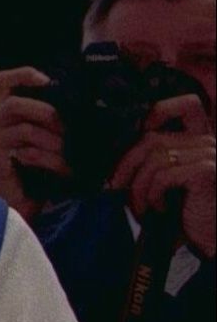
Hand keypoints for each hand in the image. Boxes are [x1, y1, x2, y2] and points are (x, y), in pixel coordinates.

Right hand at [0, 67, 64, 215]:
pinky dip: (48, 158)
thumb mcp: (46, 143)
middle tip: (70, 130)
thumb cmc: (38, 178)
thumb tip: (80, 109)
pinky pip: (23, 149)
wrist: (22, 211)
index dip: (23, 75)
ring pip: (23, 126)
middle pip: (13, 103)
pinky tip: (63, 169)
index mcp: (2, 117)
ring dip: (54, 141)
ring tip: (72, 155)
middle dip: (48, 113)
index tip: (48, 81)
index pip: (2, 82)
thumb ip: (51, 125)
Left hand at [108, 93, 214, 257]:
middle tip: (115, 186)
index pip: (188, 105)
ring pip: (154, 158)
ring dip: (137, 186)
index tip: (138, 134)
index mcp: (204, 141)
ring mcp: (211, 155)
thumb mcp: (173, 184)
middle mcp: (211, 143)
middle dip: (126, 163)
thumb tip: (117, 158)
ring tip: (140, 208)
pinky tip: (159, 209)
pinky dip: (151, 194)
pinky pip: (162, 175)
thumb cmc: (194, 216)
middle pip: (152, 137)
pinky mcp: (207, 172)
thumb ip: (156, 162)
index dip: (160, 110)